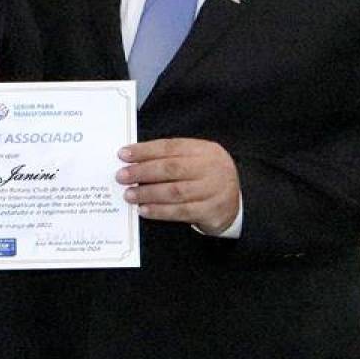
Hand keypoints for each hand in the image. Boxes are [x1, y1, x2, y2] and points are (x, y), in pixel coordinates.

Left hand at [116, 138, 239, 234]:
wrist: (237, 201)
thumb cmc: (206, 177)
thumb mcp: (195, 160)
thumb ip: (170, 157)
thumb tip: (134, 160)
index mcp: (204, 150)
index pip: (170, 147)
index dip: (145, 150)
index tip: (123, 154)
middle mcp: (211, 167)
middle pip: (171, 168)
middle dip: (142, 172)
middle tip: (122, 176)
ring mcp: (214, 190)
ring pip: (175, 191)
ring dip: (148, 194)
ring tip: (129, 194)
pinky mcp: (212, 211)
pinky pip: (181, 212)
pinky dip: (160, 211)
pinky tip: (144, 210)